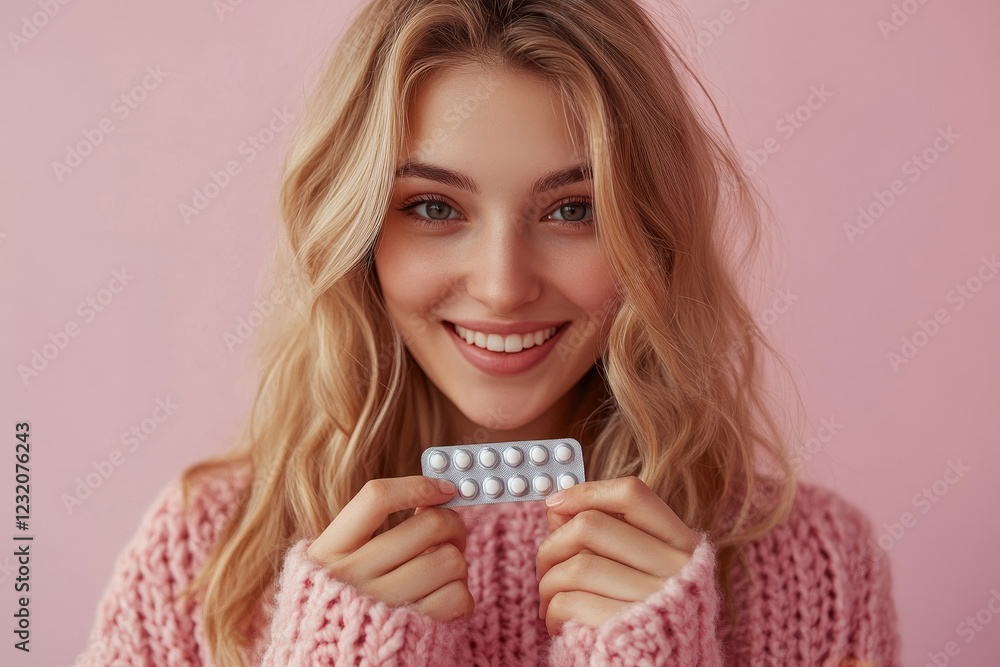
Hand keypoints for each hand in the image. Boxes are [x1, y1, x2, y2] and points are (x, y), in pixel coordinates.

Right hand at [305, 475, 474, 621]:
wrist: (337, 666)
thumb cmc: (347, 606)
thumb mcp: (341, 565)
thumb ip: (376, 531)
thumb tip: (434, 497)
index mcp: (329, 552)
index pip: (375, 498)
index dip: (418, 486)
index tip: (443, 487)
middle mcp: (353, 577)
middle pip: (428, 524)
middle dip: (453, 523)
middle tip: (452, 533)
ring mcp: (383, 606)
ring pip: (450, 559)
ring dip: (456, 564)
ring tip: (440, 575)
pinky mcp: (415, 632)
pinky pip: (459, 596)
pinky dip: (461, 596)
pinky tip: (443, 602)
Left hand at [535, 476, 700, 635]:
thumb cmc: (644, 622)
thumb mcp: (639, 573)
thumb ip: (605, 535)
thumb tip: (558, 505)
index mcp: (682, 546)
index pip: (633, 494)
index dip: (587, 491)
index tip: (557, 503)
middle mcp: (675, 569)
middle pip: (591, 526)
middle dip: (552, 544)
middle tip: (545, 566)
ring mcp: (653, 600)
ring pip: (575, 564)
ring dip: (547, 582)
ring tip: (549, 600)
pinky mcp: (625, 629)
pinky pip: (569, 601)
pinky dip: (552, 610)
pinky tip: (558, 622)